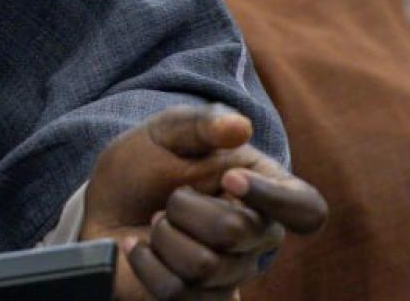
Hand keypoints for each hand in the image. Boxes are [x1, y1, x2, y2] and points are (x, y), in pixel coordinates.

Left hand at [82, 105, 327, 299]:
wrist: (103, 207)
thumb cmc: (145, 165)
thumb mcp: (165, 132)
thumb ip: (201, 124)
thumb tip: (240, 127)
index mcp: (265, 190)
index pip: (306, 209)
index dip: (274, 199)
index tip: (229, 178)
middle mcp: (257, 237)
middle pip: (237, 233)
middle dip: (184, 207)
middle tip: (169, 198)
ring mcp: (231, 275)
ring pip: (204, 267)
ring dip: (163, 237)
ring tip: (156, 223)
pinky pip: (178, 294)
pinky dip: (146, 263)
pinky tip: (139, 248)